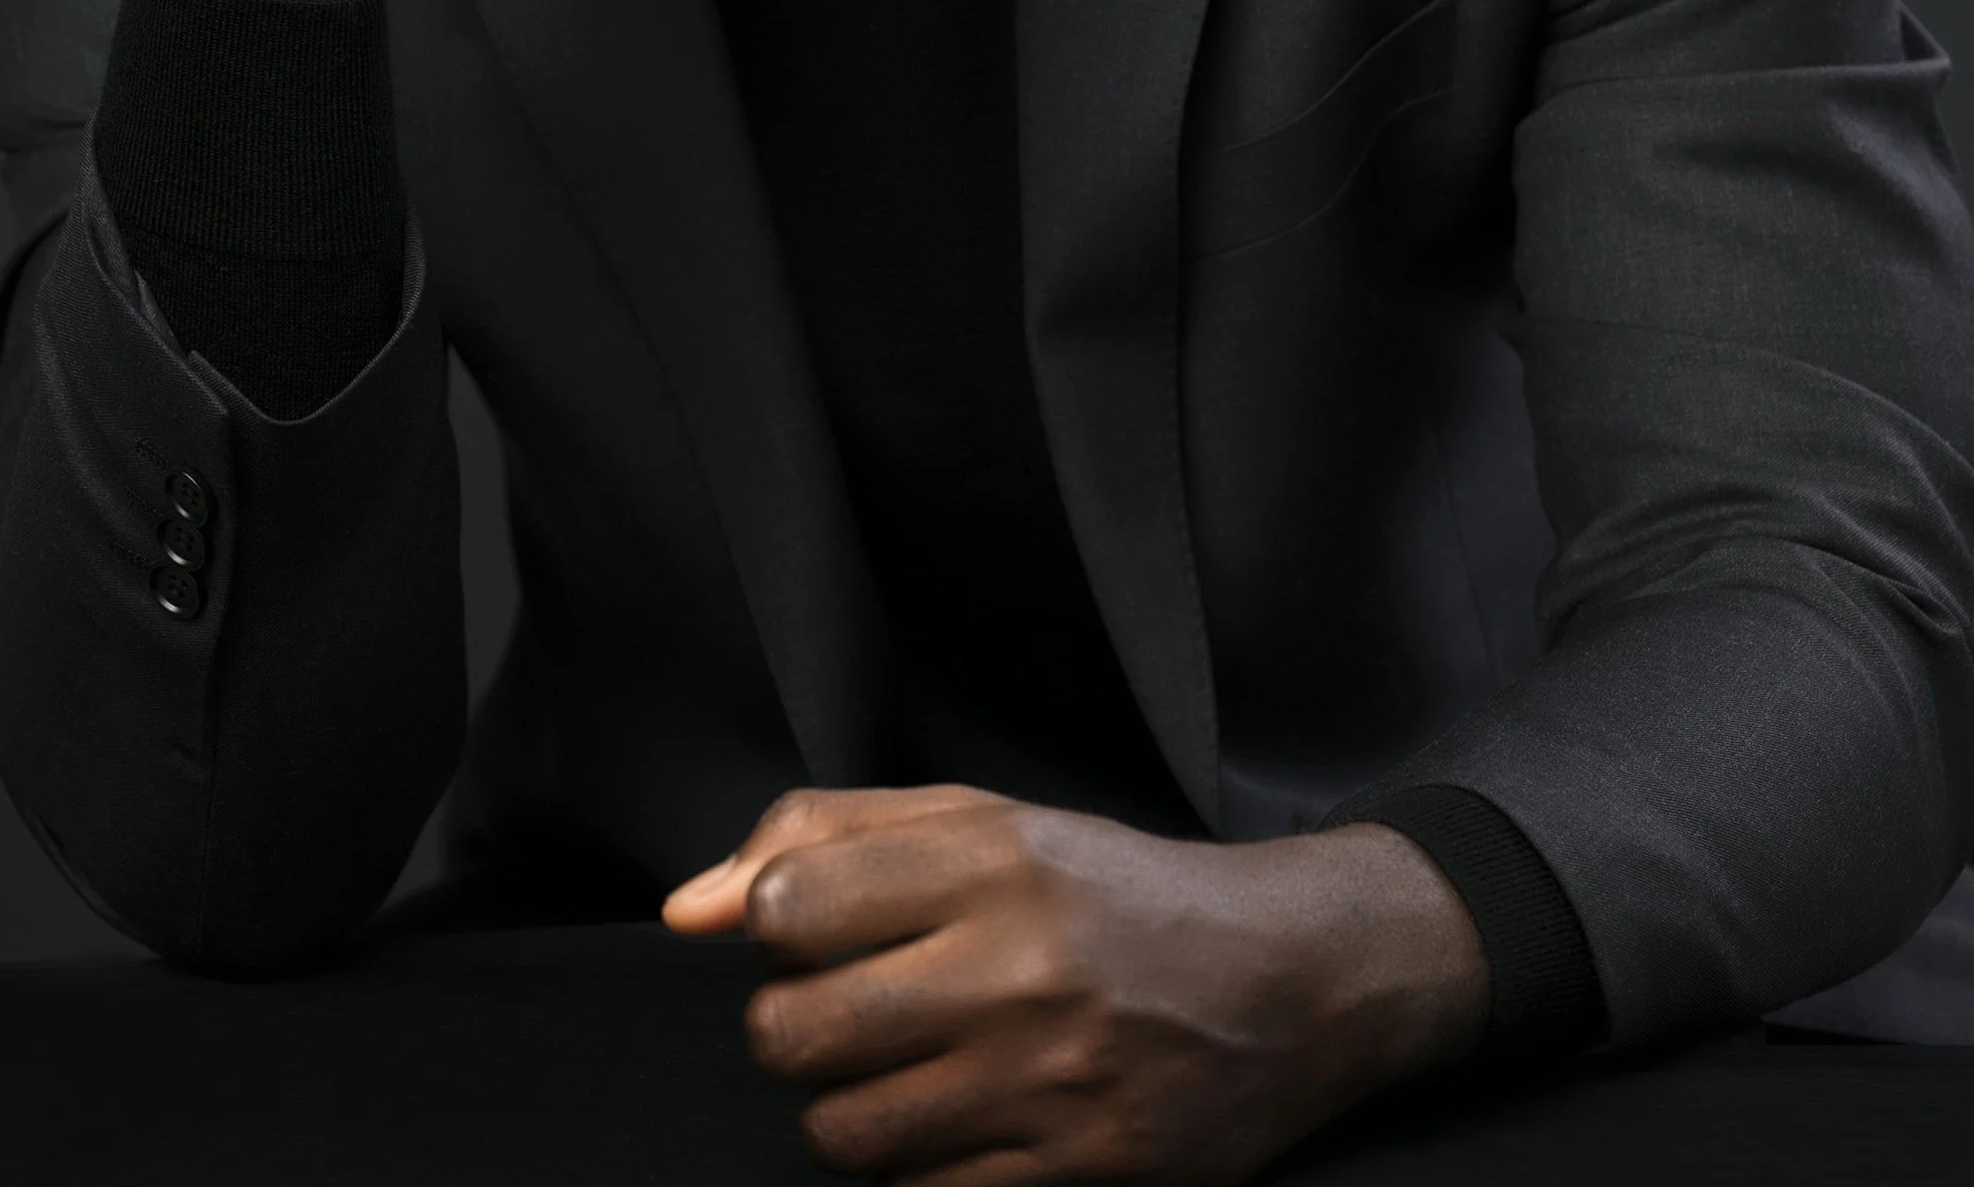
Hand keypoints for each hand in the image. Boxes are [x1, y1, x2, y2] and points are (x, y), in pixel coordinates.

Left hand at [663, 786, 1488, 1184]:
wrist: (1285, 979)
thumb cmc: (1110, 893)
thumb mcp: (982, 822)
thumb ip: (827, 837)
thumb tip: (687, 908)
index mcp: (990, 856)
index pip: (789, 902)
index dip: (770, 929)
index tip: (810, 935)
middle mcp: (1017, 960)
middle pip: (794, 1032)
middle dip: (792, 1033)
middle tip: (845, 1017)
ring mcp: (1048, 1076)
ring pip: (842, 1134)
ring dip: (845, 1114)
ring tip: (898, 1076)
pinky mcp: (1078, 1170)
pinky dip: (915, 1173)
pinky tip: (957, 1127)